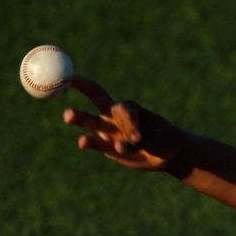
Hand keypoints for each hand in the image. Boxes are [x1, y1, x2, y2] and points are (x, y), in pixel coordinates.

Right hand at [62, 76, 186, 171]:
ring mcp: (110, 131)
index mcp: (129, 108)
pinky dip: (89, 142)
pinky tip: (83, 143)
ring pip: (92, 123)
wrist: (167, 156)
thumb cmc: (164, 140)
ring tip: (68, 115)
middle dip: (83, 89)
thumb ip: (138, 141)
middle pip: (96, 101)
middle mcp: (116, 117)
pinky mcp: (107, 147)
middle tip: (68, 98)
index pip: (117, 102)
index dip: (93, 91)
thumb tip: (119, 145)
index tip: (72, 80)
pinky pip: (96, 143)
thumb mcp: (157, 139)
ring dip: (80, 118)